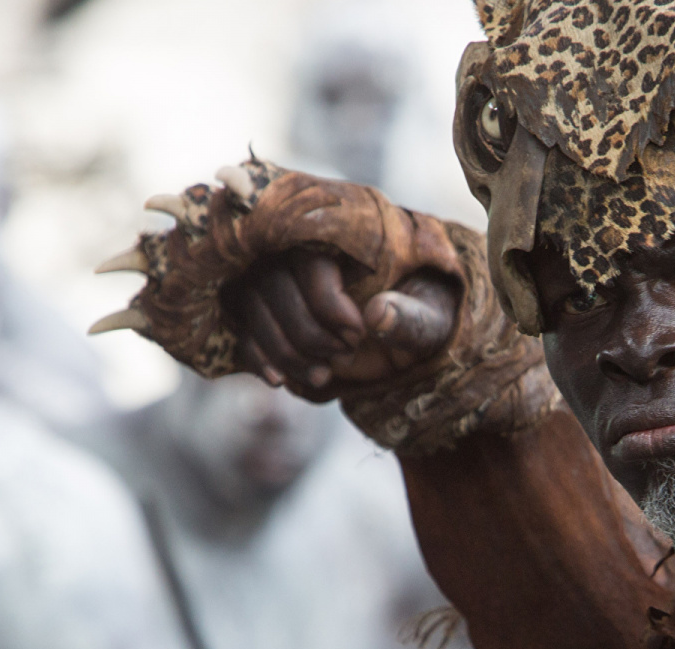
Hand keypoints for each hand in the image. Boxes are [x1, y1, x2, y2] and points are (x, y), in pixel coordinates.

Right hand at [226, 252, 460, 402]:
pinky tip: (279, 381)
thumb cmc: (420, 321)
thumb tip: (379, 314)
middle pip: (271, 282)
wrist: (402, 345)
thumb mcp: (432, 321)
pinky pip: (241, 329)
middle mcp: (298, 253)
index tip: (357, 336)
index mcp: (342, 242)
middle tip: (343, 356)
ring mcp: (273, 282)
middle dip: (307, 331)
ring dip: (285, 349)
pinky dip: (257, 357)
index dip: (328, 303)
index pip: (311, 261)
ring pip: (252, 306)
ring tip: (323, 376)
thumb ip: (412, 318)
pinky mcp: (261, 315)